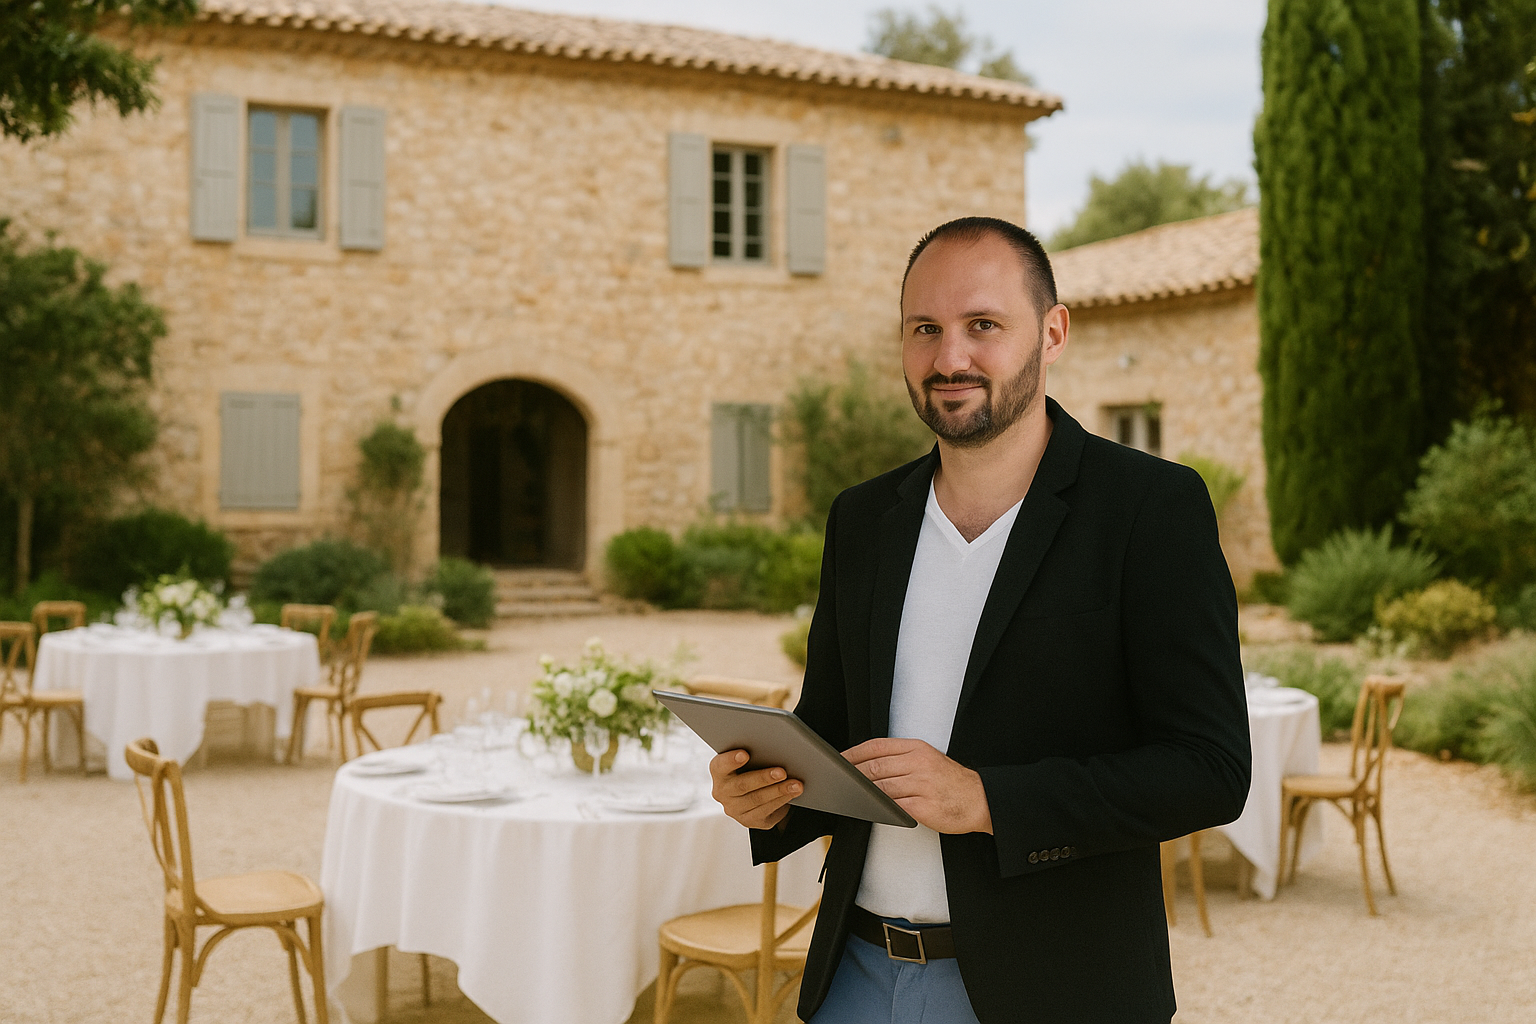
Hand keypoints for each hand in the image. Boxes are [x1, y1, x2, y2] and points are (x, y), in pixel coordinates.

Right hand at [709, 749, 802, 829]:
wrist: (754, 793)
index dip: (731, 760)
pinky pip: (766, 812)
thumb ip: (753, 754)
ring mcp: (734, 809)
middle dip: (764, 778)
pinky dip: (782, 801)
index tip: (745, 754)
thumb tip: (774, 748)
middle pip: (742, 785)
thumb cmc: (752, 769)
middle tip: (782, 772)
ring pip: (757, 800)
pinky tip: (792, 794)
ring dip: (779, 791)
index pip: (720, 765)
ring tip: (796, 784)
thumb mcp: (748, 760)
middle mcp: (722, 792)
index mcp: (719, 772)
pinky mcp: (748, 820)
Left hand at [843, 737, 992, 833]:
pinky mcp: (923, 807)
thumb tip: (866, 765)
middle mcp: (918, 763)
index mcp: (917, 748)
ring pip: (880, 787)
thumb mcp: (927, 759)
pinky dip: (878, 807)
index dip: (853, 753)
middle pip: (874, 766)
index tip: (839, 760)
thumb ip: (900, 759)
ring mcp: (921, 785)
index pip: (877, 746)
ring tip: (848, 795)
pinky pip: (893, 806)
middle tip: (838, 780)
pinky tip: (869, 808)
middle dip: (852, 774)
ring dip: (862, 793)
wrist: (980, 800)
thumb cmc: (950, 781)